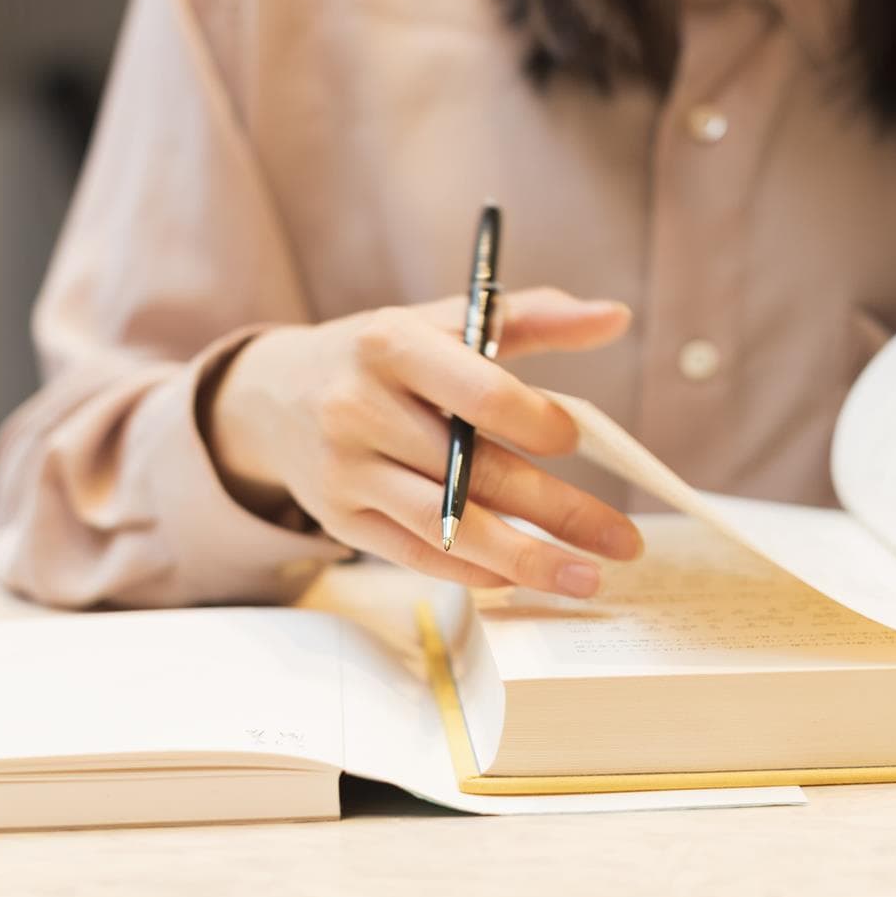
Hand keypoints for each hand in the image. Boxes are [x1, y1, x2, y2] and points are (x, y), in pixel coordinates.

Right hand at [203, 287, 641, 595]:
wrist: (273, 396)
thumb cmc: (383, 358)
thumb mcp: (445, 322)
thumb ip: (532, 318)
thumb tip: (615, 316)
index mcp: (391, 344)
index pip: (476, 391)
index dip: (534, 420)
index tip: (576, 440)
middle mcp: (359, 407)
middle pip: (473, 470)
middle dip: (558, 511)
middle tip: (622, 540)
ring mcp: (345, 470)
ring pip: (447, 526)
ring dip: (526, 560)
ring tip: (586, 578)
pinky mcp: (339, 520)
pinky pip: (417, 557)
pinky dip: (475, 572)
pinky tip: (523, 580)